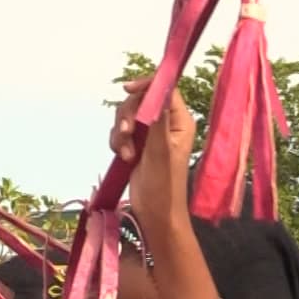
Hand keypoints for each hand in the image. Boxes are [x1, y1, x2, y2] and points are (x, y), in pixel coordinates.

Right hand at [115, 78, 194, 221]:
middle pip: (141, 101)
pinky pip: (121, 132)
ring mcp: (150, 134)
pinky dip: (118, 142)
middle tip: (126, 134)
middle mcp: (166, 124)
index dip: (146, 86)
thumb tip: (159, 90)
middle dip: (128, 116)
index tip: (127, 90)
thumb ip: (158, 120)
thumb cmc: (164, 185)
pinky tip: (123, 157)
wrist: (154, 212)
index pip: (164, 90)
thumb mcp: (161, 150)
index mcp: (180, 121)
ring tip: (126, 154)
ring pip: (127, 117)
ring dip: (121, 133)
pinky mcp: (136, 145)